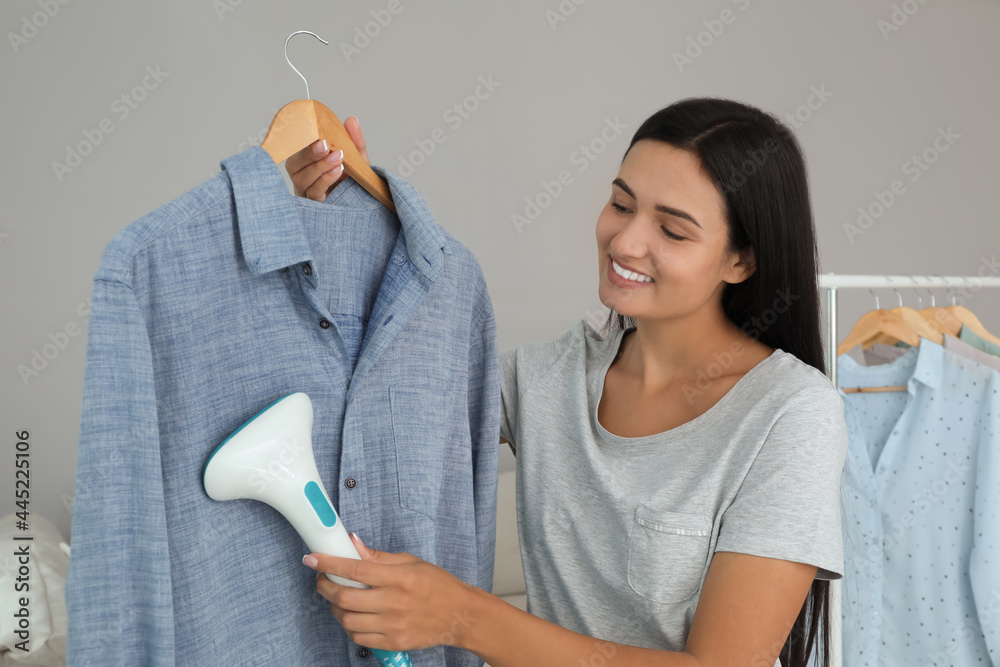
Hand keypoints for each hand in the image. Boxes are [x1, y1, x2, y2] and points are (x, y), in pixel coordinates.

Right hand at [285, 116, 369, 201]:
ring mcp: (306, 191)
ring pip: (301, 179)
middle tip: (326, 145)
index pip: (295, 149)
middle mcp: (302, 175)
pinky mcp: (314, 205)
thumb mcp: (357, 157)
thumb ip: (354, 140)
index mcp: (306, 161)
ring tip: (338, 159)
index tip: (317, 135)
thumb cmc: (355, 178)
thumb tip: (352, 120)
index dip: (303, 142)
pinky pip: (313, 193)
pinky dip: (325, 180)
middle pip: (293, 165)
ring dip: (320, 167)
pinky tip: (337, 171)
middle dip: (309, 154)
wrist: (367, 199)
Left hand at [303, 533, 479, 652]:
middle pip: (346, 598)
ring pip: (348, 620)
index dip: (330, 564)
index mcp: (400, 578)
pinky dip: (350, 627)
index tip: (313, 558)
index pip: (356, 569)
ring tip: (339, 599)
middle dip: (326, 588)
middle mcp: (395, 602)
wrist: (459, 615)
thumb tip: (354, 545)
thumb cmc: (437, 585)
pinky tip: (354, 616)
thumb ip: (379, 557)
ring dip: (336, 609)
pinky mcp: (393, 643)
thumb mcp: (412, 562)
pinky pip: (359, 638)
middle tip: (323, 580)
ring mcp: (393, 626)